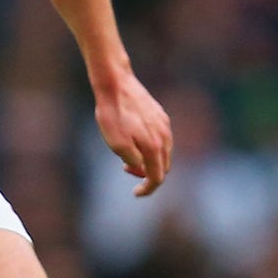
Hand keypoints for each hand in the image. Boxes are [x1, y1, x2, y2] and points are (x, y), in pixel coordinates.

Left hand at [95, 69, 172, 196]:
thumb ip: (132, 161)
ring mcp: (164, 124)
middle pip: (163, 166)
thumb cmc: (112, 114)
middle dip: (148, 174)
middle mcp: (165, 136)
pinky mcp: (160, 115)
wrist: (115, 83)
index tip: (136, 193)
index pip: (157, 177)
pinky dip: (151, 147)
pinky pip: (161, 138)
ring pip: (163, 152)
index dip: (147, 189)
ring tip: (128, 156)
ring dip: (150, 160)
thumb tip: (141, 169)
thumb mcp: (116, 144)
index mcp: (155, 147)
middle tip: (126, 170)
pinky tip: (135, 140)